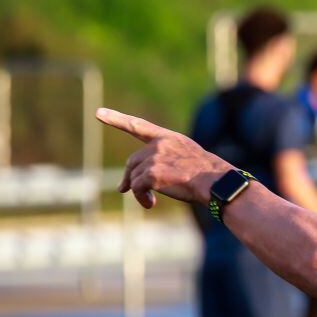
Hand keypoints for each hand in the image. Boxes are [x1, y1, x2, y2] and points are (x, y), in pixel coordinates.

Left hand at [96, 108, 231, 209]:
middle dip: (128, 177)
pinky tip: (151, 203)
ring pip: (133, 177)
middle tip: (123, 189)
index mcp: (169, 138)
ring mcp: (155, 158)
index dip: (116, 119)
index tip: (98, 113)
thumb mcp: (187, 158)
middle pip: (132, 161)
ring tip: (150, 201)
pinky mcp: (153, 174)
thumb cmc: (207, 176)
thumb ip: (164, 160)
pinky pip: (137, 188)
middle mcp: (159, 145)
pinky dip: (141, 198)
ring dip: (138, 191)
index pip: (138, 126)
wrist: (217, 183)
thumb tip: (135, 181)